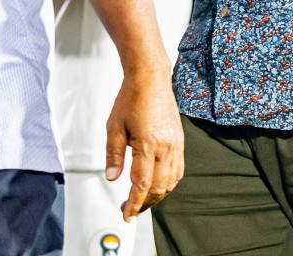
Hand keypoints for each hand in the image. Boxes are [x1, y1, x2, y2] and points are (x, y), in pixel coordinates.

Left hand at [104, 65, 183, 219]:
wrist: (150, 79)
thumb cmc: (131, 98)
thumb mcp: (114, 126)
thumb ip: (113, 154)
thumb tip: (112, 177)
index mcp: (148, 144)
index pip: (141, 184)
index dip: (134, 203)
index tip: (127, 214)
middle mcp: (166, 147)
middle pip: (159, 188)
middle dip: (144, 203)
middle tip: (130, 209)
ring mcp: (176, 145)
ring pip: (171, 182)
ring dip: (157, 195)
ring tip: (142, 200)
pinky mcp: (180, 141)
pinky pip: (178, 170)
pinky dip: (168, 183)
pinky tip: (157, 185)